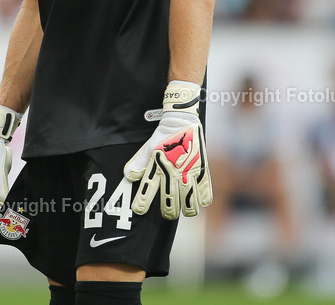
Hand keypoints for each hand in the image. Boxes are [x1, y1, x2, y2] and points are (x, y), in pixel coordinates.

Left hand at [123, 81, 211, 218]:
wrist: (182, 121)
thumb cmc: (164, 136)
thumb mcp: (149, 148)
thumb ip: (139, 162)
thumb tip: (128, 176)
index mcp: (158, 166)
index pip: (147, 188)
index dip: (142, 201)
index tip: (139, 210)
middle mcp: (173, 171)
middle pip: (170, 199)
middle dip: (168, 210)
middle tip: (168, 214)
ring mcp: (189, 171)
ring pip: (189, 198)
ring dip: (188, 209)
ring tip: (187, 212)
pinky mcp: (202, 168)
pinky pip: (205, 188)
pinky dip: (204, 198)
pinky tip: (202, 203)